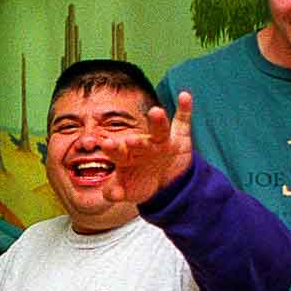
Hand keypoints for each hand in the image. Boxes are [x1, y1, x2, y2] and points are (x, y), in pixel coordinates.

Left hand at [100, 91, 194, 206]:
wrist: (167, 184)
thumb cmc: (141, 183)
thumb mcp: (128, 191)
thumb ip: (116, 192)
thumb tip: (110, 195)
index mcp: (127, 156)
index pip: (118, 152)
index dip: (112, 148)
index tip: (105, 144)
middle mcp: (143, 145)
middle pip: (139, 141)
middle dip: (136, 142)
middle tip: (131, 141)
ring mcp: (161, 140)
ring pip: (159, 130)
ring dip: (158, 121)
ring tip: (156, 111)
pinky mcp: (179, 137)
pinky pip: (182, 121)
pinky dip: (185, 108)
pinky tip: (185, 96)